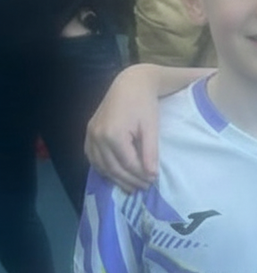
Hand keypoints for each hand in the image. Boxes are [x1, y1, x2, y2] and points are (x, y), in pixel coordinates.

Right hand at [85, 65, 159, 192]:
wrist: (129, 84)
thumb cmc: (144, 104)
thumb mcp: (151, 128)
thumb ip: (150, 152)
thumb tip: (151, 175)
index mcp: (113, 134)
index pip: (128, 164)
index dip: (141, 176)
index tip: (153, 181)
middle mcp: (98, 136)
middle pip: (113, 168)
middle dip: (129, 180)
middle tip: (144, 187)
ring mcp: (90, 134)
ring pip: (101, 166)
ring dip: (116, 179)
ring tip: (131, 186)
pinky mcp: (88, 132)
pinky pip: (92, 157)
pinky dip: (103, 169)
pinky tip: (114, 175)